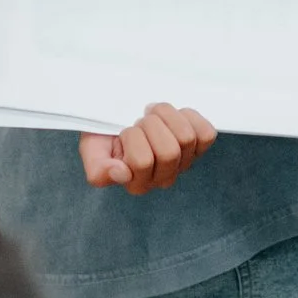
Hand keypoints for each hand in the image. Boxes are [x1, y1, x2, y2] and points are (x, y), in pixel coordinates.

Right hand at [81, 105, 217, 194]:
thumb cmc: (105, 135)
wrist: (121, 115)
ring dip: (167, 116)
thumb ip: (99, 170)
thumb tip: (122, 174)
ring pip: (186, 138)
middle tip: (140, 121)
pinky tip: (175, 116)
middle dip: (151, 126)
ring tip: (154, 115)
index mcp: (137, 183)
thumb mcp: (91, 151)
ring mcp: (183, 163)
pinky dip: (190, 118)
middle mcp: (162, 178)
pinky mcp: (200, 146)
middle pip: (168, 152)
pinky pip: (206, 134)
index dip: (131, 137)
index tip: (123, 131)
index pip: (142, 161)